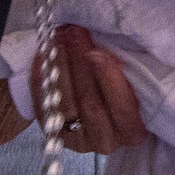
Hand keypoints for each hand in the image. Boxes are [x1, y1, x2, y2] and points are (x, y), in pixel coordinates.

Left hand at [37, 25, 145, 153]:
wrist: (103, 113)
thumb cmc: (125, 92)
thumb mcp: (133, 84)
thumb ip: (125, 72)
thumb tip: (104, 47)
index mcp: (132, 131)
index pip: (123, 108)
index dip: (110, 81)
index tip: (96, 53)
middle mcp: (106, 140)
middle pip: (90, 102)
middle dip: (80, 64)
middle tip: (74, 33)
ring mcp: (77, 140)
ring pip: (65, 103)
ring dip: (60, 66)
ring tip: (59, 38)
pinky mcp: (54, 135)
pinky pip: (43, 107)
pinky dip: (41, 80)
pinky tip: (43, 56)